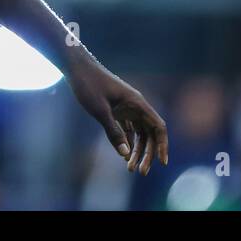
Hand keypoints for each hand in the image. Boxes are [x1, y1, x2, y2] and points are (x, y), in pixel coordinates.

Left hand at [69, 59, 167, 175]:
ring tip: (131, 168)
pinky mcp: (118, 109)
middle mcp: (136, 105)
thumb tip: (126, 154)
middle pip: (150, 133)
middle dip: (148, 153)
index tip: (162, 162)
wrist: (77, 68)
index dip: (163, 144)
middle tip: (141, 172)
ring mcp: (128, 107)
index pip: (158, 126)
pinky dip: (129, 142)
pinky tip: (124, 155)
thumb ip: (113, 132)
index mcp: (137, 103)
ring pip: (140, 132)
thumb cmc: (89, 85)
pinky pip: (129, 129)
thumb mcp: (100, 110)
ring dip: (138, 150)